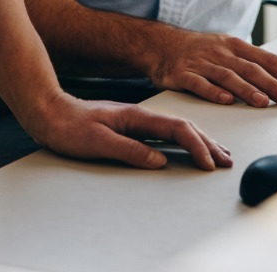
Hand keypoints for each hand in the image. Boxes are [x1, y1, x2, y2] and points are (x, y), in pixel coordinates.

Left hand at [26, 91, 232, 170]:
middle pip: (183, 126)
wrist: (50, 112)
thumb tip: (160, 160)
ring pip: (177, 128)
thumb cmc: (69, 127)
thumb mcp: (98, 142)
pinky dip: (183, 140)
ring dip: (199, 141)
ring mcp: (136, 120)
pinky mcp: (131, 126)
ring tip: (217, 153)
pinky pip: (165, 132)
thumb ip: (129, 150)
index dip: (196, 146)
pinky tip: (187, 146)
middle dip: (207, 143)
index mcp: (136, 116)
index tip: (209, 163)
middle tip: (226, 161)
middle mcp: (140, 115)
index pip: (176, 128)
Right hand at [141, 25, 276, 106]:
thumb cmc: (201, 50)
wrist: (161, 44)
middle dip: (272, 84)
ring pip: (227, 76)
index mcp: (235, 46)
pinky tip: (225, 100)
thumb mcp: (232, 49)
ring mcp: (201, 63)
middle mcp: (220, 53)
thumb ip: (263, 60)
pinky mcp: (182, 74)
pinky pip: (199, 84)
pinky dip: (213, 92)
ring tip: (263, 102)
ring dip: (246, 90)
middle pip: (250, 68)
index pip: (267, 59)